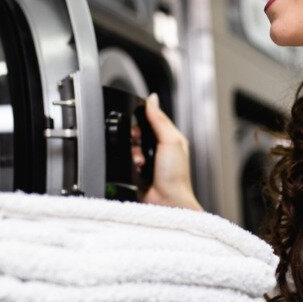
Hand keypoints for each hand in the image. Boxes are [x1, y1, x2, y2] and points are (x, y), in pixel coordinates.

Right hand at [134, 93, 203, 210]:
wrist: (168, 202)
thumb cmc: (176, 176)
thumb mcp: (170, 141)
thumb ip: (160, 120)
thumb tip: (152, 99)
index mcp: (170, 138)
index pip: (153, 119)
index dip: (143, 119)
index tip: (139, 125)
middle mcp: (159, 149)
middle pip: (138, 132)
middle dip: (136, 138)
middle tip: (140, 144)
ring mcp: (148, 161)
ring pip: (130, 147)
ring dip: (133, 153)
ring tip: (141, 161)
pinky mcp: (137, 172)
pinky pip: (126, 161)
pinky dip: (129, 163)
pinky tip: (137, 168)